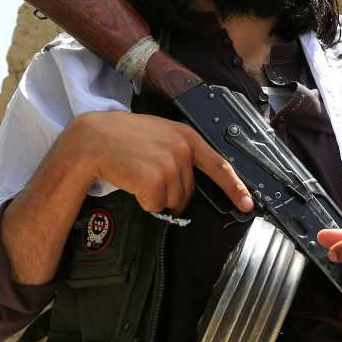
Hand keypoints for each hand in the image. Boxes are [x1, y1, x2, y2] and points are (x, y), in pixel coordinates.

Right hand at [65, 112, 253, 214]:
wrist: (93, 139)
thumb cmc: (122, 138)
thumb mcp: (159, 135)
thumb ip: (180, 152)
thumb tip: (190, 182)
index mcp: (186, 136)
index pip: (219, 165)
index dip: (235, 187)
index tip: (247, 203)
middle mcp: (182, 149)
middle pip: (188, 192)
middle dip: (171, 193)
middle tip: (147, 175)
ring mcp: (169, 164)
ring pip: (172, 201)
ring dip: (155, 197)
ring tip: (137, 175)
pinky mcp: (154, 179)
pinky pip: (156, 206)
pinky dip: (143, 201)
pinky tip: (131, 182)